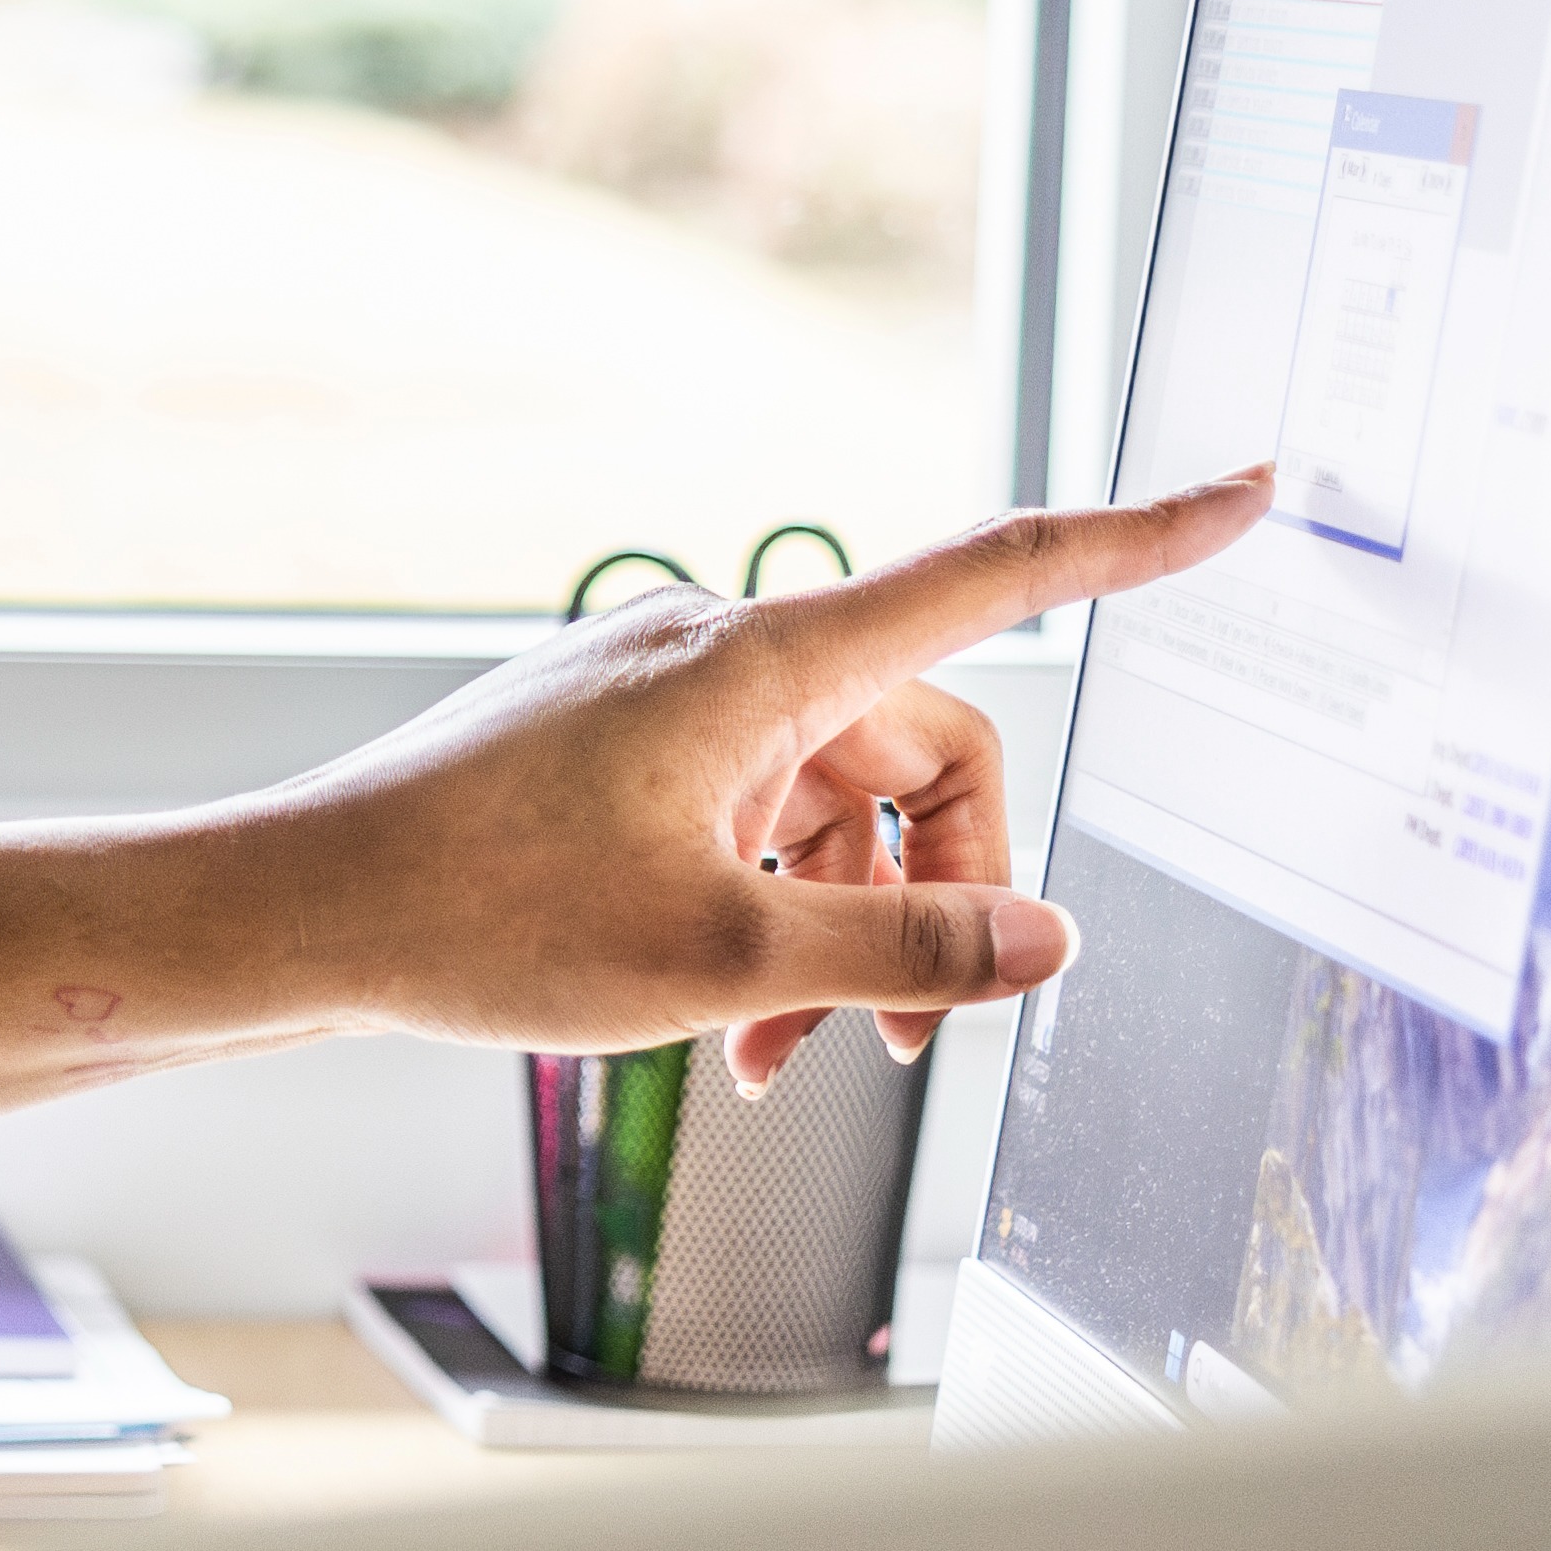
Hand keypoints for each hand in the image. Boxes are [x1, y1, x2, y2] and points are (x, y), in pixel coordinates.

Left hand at [256, 468, 1271, 1085]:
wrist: (302, 911)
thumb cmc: (480, 917)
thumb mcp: (725, 958)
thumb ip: (909, 948)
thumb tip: (1050, 937)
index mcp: (771, 661)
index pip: (1002, 574)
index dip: (1140, 539)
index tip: (1247, 492)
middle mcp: (734, 653)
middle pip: (934, 752)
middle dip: (942, 895)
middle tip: (897, 1041)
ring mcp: (678, 700)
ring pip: (847, 808)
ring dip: (848, 934)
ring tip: (784, 1059)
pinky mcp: (633, 750)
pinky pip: (764, 820)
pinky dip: (775, 919)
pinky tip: (732, 1034)